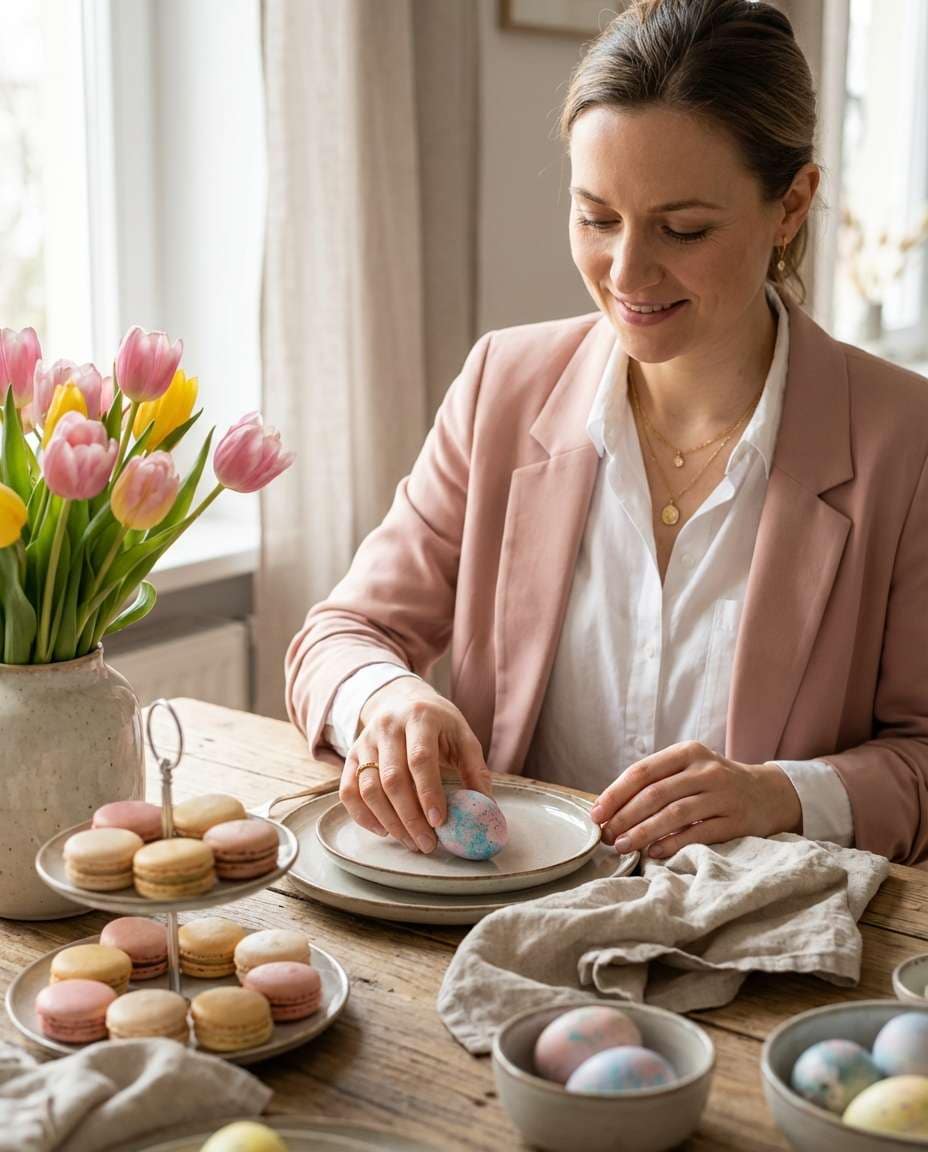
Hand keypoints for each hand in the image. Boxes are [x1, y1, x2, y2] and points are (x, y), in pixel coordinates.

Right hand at [339, 676, 490, 853]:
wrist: (401, 698)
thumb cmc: (438, 722)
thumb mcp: (462, 735)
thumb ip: (475, 769)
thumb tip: (486, 808)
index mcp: (420, 718)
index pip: (420, 758)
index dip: (428, 792)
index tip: (439, 822)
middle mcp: (388, 727)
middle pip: (392, 778)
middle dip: (409, 817)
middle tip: (427, 843)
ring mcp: (365, 741)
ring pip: (368, 787)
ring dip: (389, 820)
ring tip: (411, 841)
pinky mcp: (351, 755)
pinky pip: (348, 790)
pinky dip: (362, 815)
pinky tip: (383, 830)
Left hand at [588, 741, 801, 858]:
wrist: (769, 794)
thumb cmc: (715, 784)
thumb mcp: (689, 769)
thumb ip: (656, 782)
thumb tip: (609, 809)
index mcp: (687, 753)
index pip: (642, 772)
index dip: (615, 794)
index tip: (596, 814)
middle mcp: (705, 770)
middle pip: (655, 794)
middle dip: (625, 817)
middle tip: (607, 836)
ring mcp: (723, 794)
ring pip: (674, 814)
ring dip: (643, 832)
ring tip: (623, 846)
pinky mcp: (737, 820)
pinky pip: (699, 833)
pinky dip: (673, 843)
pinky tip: (654, 853)